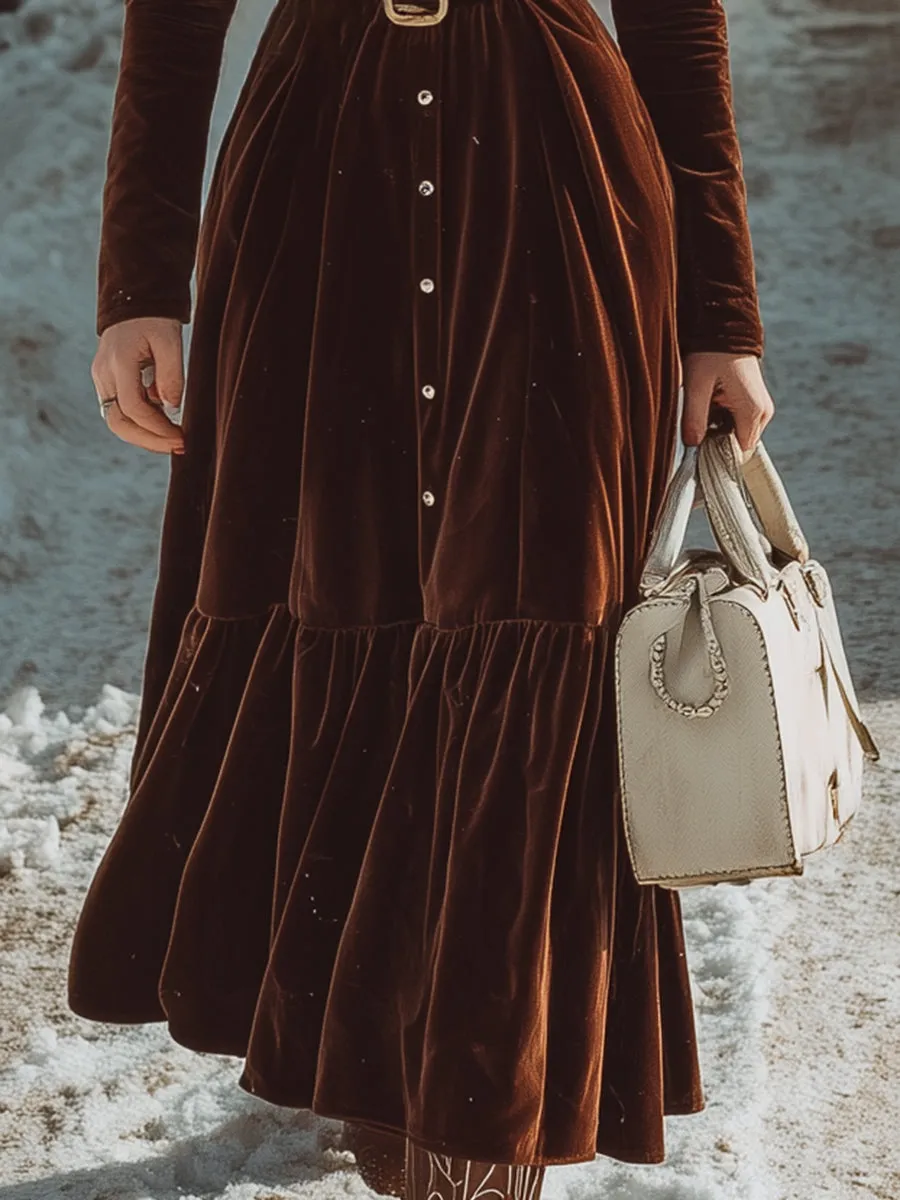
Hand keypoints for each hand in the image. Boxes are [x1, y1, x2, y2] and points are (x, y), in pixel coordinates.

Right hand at [91, 316, 185, 453]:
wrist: (134, 301)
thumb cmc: (155, 318)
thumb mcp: (170, 341)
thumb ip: (171, 375)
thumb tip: (172, 408)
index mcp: (118, 362)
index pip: (133, 407)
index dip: (157, 428)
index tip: (180, 437)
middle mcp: (104, 374)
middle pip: (118, 422)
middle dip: (149, 440)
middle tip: (178, 446)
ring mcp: (102, 379)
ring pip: (117, 421)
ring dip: (145, 436)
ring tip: (173, 441)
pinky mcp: (108, 383)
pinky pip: (121, 412)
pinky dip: (141, 424)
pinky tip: (164, 426)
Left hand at [680, 351, 774, 452]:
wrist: (726, 325)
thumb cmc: (710, 352)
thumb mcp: (696, 385)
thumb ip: (693, 418)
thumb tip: (691, 446)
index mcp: (753, 411)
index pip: (737, 453)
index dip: (715, 453)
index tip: (697, 442)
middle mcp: (763, 412)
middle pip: (736, 444)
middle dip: (715, 440)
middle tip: (696, 419)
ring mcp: (761, 407)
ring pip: (735, 434)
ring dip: (717, 428)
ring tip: (704, 405)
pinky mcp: (755, 401)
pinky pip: (737, 422)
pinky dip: (721, 419)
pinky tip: (710, 402)